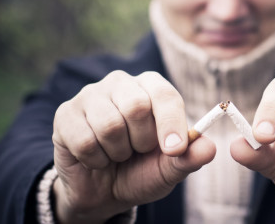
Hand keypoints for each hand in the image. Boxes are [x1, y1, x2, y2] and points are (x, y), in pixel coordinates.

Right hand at [51, 71, 215, 223]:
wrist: (103, 191)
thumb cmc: (141, 171)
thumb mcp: (169, 169)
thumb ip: (189, 158)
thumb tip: (209, 148)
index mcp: (151, 87)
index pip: (164, 94)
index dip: (171, 123)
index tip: (173, 150)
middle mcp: (121, 83)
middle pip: (136, 106)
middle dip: (141, 141)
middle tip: (137, 151)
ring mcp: (90, 95)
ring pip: (109, 124)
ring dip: (117, 153)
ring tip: (117, 154)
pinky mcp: (65, 114)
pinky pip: (84, 140)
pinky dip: (95, 160)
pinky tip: (96, 158)